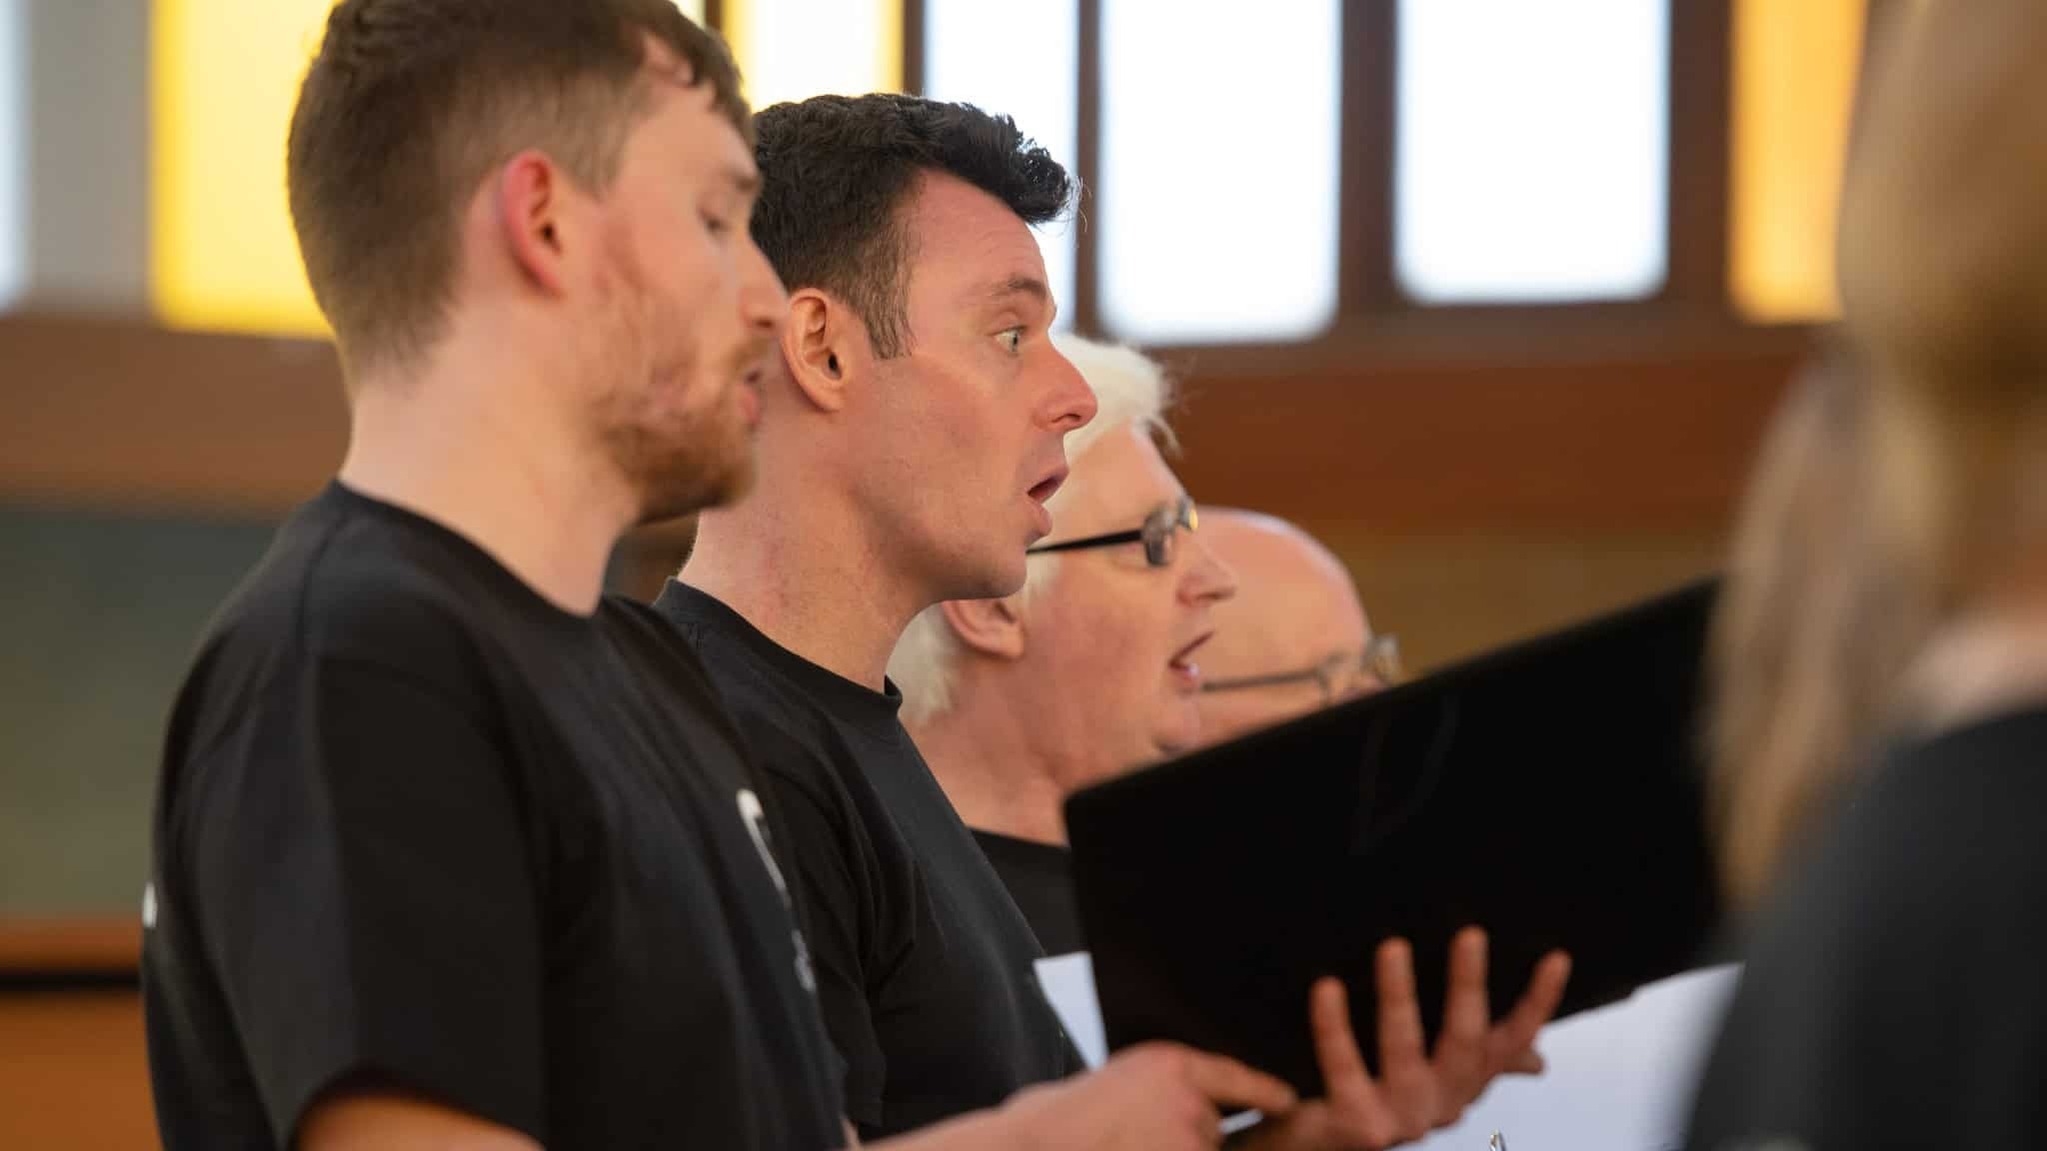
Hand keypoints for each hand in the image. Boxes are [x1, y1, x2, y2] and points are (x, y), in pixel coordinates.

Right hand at [995, 1041, 1298, 1150]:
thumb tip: (1203, 1111)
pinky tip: (1125, 1140)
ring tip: (1122, 1139)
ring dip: (1176, 1150)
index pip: (1233, 1078)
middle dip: (1186, 1140)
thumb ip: (1161, 1090)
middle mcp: (1188, 1101)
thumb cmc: (1062, 1119)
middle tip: (1135, 1136)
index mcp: (1171, 1065)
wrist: (1036, 1145)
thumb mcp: (1118, 1080)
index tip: (1287, 1101)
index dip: (1265, 1091)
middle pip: (1211, 1128)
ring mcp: (1188, 1142)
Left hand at [1247, 928, 1570, 1149]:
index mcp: (1463, 1086)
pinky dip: (1333, 1028)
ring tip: (1393, 946)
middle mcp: (1441, 1106)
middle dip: (1469, 987)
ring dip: (1399, 997)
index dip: (1537, 1004)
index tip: (1557, 958)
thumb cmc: (1372, 1099)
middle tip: (1471, 934)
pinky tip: (1327, 986)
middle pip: (1464, 1043)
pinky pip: (1342, 1069)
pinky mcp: (1353, 1127)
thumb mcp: (1430, 1078)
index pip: (1511, 1043)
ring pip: (1403, 1052)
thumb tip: (1539, 1061)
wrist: (1317, 1148)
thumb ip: (1481, 1064)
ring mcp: (1399, 1120)